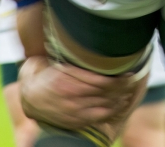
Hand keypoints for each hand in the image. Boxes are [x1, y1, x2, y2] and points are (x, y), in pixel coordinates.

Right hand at [19, 56, 136, 128]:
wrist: (30, 95)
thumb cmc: (47, 72)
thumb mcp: (59, 60)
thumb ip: (76, 57)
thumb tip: (94, 45)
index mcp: (67, 79)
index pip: (102, 81)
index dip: (119, 78)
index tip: (130, 71)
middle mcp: (71, 96)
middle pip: (106, 93)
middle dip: (123, 87)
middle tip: (134, 80)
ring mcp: (73, 110)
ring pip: (104, 105)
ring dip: (120, 99)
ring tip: (130, 91)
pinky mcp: (74, 119)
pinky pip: (98, 117)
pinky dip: (111, 111)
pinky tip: (119, 104)